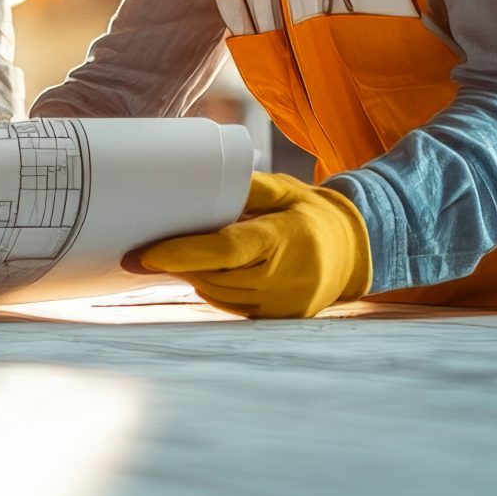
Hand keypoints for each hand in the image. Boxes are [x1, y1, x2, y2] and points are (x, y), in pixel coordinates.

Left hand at [134, 171, 371, 318]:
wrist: (353, 249)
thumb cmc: (309, 213)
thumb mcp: (282, 189)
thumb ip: (243, 187)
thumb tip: (194, 178)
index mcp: (282, 239)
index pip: (223, 251)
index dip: (180, 254)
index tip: (143, 255)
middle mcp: (284, 277)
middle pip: (213, 276)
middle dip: (178, 265)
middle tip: (146, 252)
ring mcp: (283, 303)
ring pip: (218, 295)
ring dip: (193, 278)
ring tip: (176, 258)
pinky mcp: (279, 317)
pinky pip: (232, 306)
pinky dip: (214, 290)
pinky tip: (206, 274)